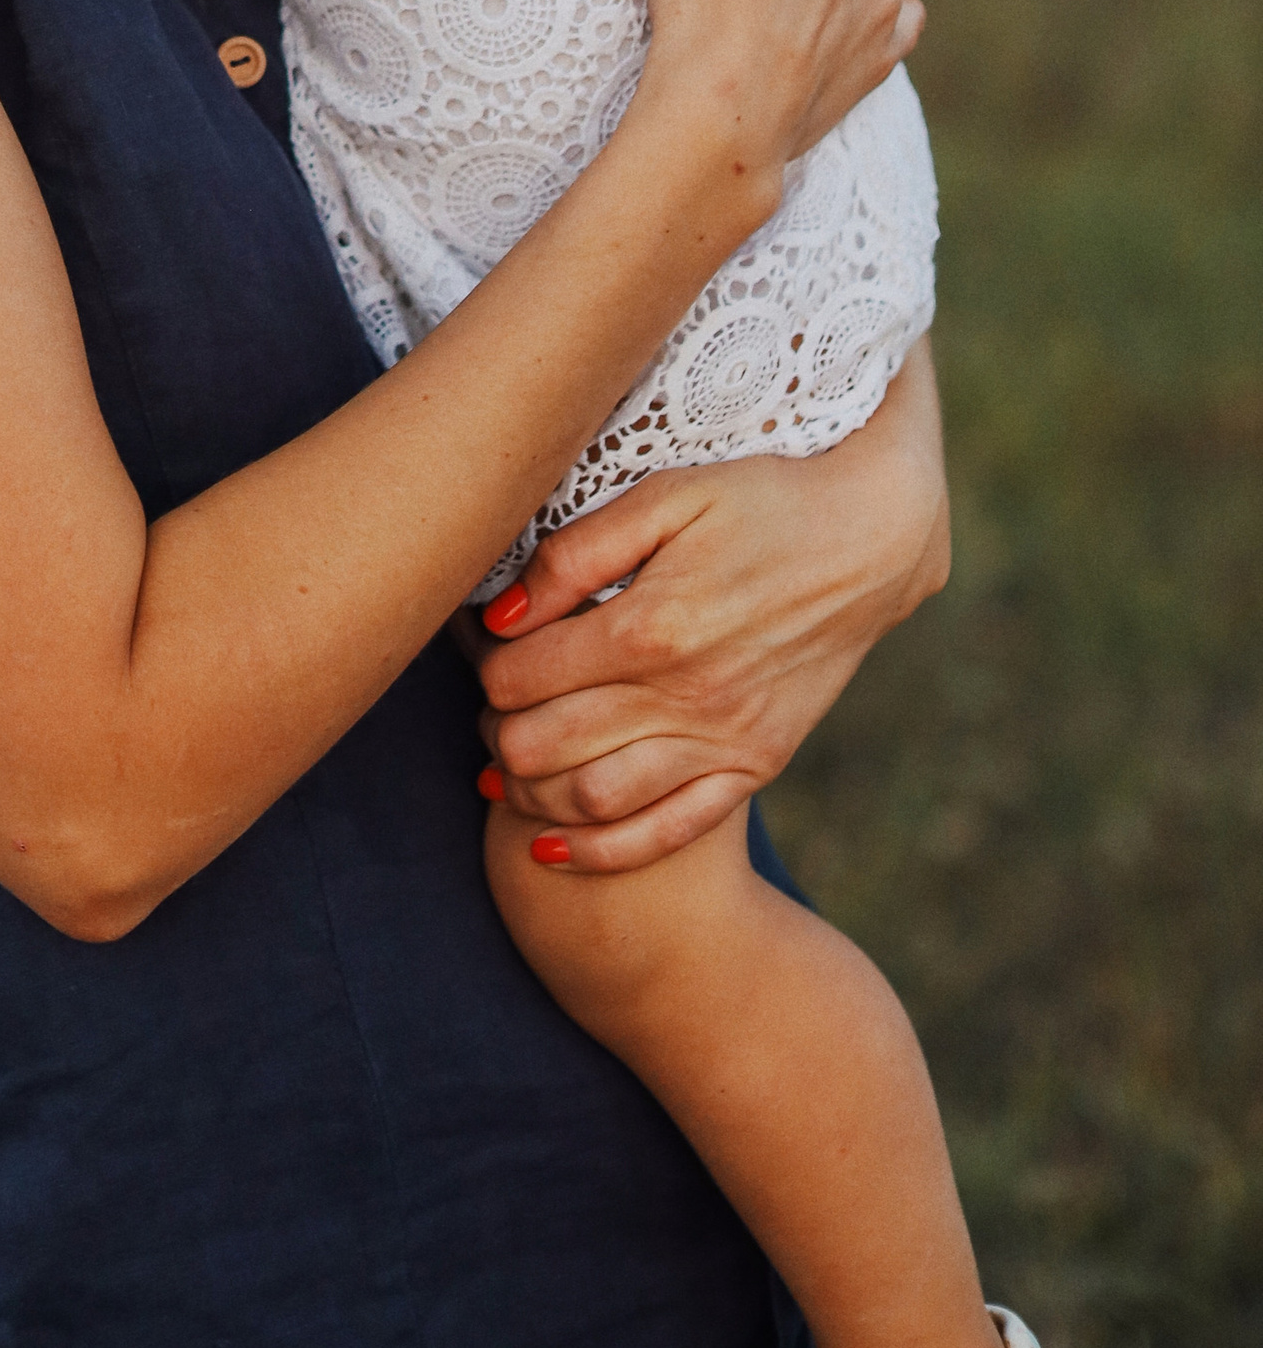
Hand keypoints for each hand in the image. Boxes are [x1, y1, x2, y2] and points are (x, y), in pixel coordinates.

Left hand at [471, 345, 950, 869]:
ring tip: (504, 765)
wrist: (871, 540)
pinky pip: (670, 829)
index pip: (525, 674)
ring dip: (532, 793)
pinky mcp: (756, 764)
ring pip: (596, 800)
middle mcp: (687, 696)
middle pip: (547, 745)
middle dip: (495, 732)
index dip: (483, 669)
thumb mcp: (666, 497)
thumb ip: (576, 554)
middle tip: (484, 708)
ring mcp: (725, 739)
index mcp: (652, 625)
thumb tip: (499, 613)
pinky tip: (551, 845)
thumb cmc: (760, 500)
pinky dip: (602, 850)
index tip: (476, 652)